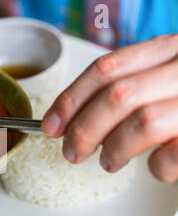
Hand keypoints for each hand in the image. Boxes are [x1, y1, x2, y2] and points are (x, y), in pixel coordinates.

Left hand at [42, 34, 177, 182]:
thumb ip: (127, 89)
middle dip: (84, 130)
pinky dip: (157, 166)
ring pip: (143, 122)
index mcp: (168, 49)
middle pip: (117, 96)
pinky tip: (156, 166)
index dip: (71, 100)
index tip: (50, 126)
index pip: (106, 69)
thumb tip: (70, 121)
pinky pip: (174, 153)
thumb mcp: (161, 78)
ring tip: (108, 162)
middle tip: (71, 153)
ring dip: (115, 149)